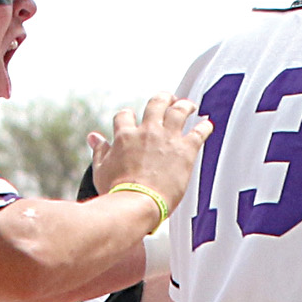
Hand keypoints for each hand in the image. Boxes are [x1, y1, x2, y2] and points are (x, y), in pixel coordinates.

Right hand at [91, 95, 208, 212]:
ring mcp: (167, 138)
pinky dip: (205, 127)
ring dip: (185, 105)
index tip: (132, 118)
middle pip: (156, 104)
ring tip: (189, 105)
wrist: (137, 202)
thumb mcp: (101, 170)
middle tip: (168, 98)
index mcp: (125, 135)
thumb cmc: (117, 191)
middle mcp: (147, 131)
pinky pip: (199, 132)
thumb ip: (99, 151)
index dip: (129, 115)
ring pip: (179, 111)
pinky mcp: (185, 150)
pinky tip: (208, 124)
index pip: (125, 116)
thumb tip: (93, 137)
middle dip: (163, 98)